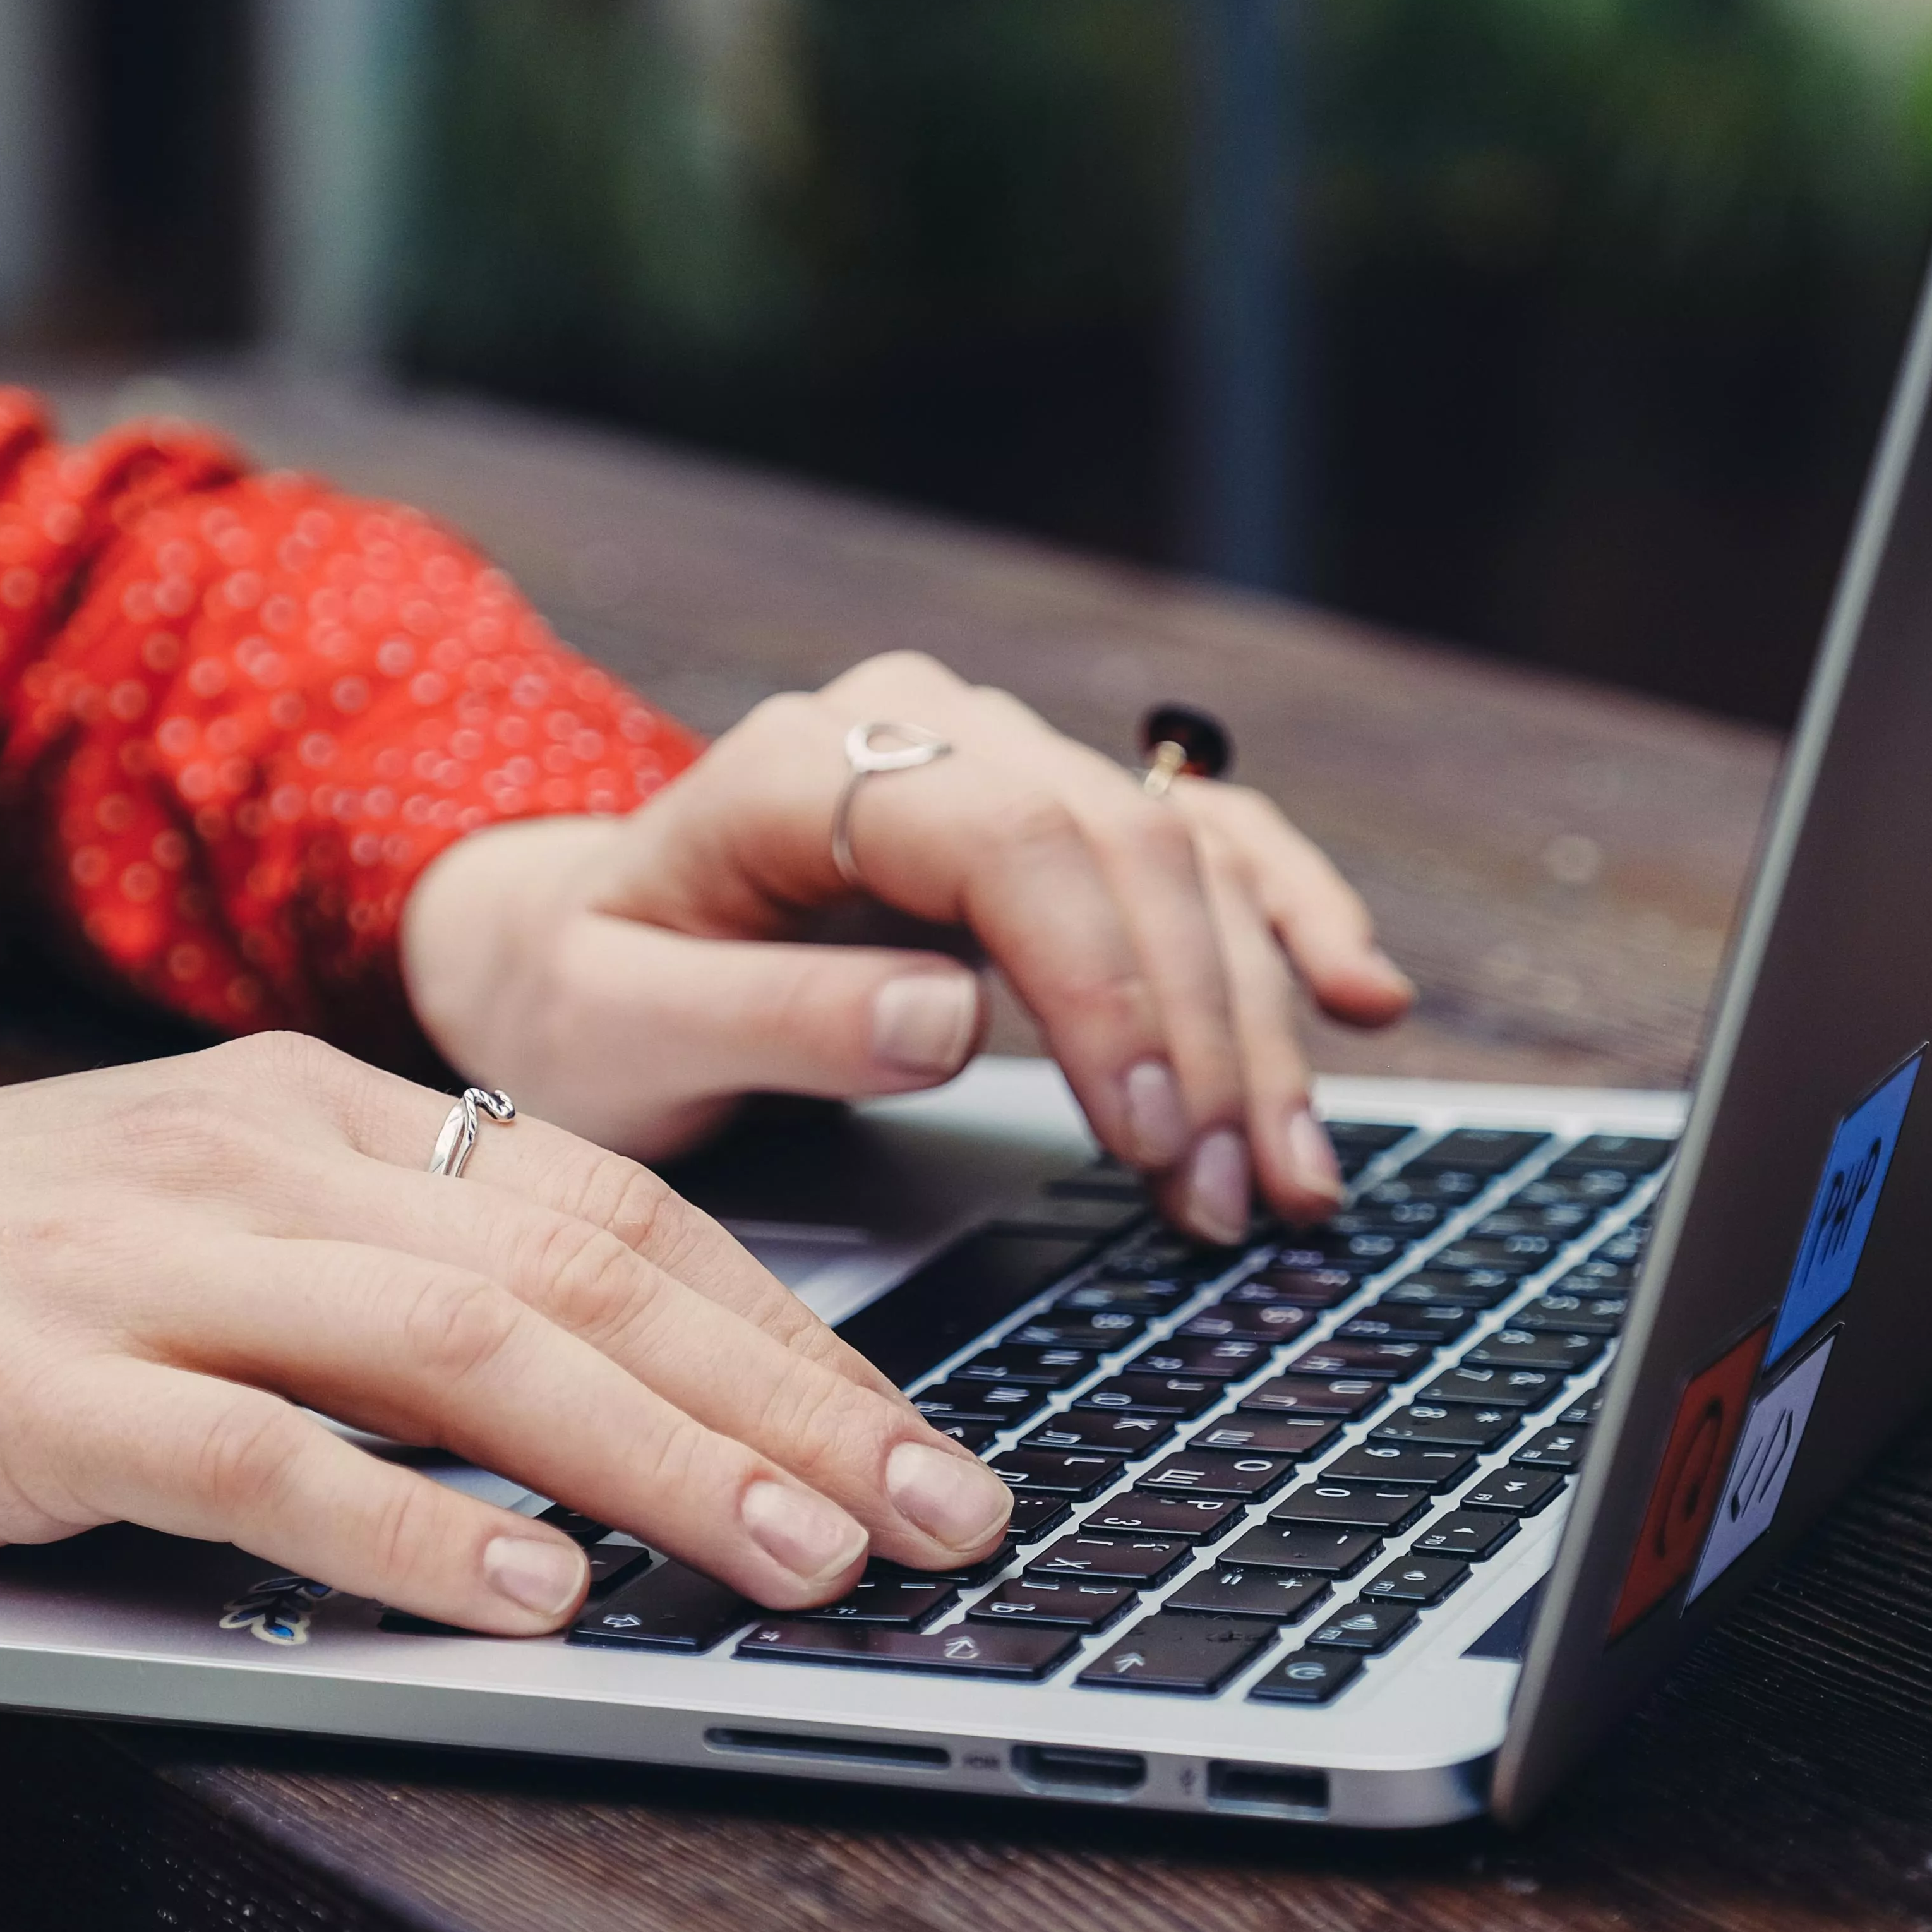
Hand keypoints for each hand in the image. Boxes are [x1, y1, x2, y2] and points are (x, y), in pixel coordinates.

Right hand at [0, 1035, 1013, 1639]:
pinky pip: (253, 1460)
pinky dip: (403, 1528)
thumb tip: (602, 1393)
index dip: (788, 1322)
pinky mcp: (35, 1395)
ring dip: (654, 1459)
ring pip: (458, 1349)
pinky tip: (529, 1593)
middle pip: (581, 1270)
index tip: (920, 1430)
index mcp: (314, 1113)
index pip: (613, 1207)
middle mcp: (256, 1165)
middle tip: (936, 1513)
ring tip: (797, 1559)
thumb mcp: (206, 1222)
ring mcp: (142, 1270)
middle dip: (786, 1396)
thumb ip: (387, 1278)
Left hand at [400, 652, 1414, 1238]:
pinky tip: (1360, 1000)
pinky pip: (1202, 846)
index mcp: (805, 762)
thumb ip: (765, 1021)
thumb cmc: (580, 994)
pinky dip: (1285, 920)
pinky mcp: (1050, 821)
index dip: (1101, 983)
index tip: (1144, 1129)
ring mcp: (1000, 763)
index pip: (1008, 842)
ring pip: (1183, 861)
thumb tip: (946, 1017)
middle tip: (1224, 1199)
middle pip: (1122, 852)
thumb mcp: (615, 1029)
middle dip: (1200, 1034)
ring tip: (1283, 1179)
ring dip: (1257, 1021)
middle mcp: (924, 732)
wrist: (571, 946)